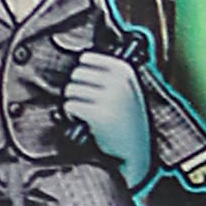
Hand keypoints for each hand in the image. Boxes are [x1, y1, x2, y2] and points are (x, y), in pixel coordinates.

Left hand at [65, 51, 153, 187]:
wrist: (136, 146)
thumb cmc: (127, 117)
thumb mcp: (127, 88)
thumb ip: (108, 73)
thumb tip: (80, 61)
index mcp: (124, 70)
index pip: (87, 58)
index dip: (82, 72)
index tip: (89, 84)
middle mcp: (118, 81)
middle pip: (76, 73)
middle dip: (77, 87)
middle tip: (86, 101)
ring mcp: (110, 98)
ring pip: (70, 89)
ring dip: (73, 102)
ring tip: (85, 111)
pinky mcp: (99, 115)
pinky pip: (70, 106)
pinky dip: (71, 114)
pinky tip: (82, 120)